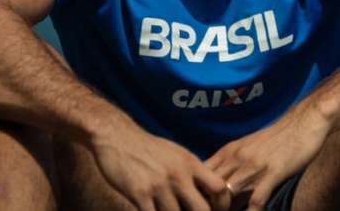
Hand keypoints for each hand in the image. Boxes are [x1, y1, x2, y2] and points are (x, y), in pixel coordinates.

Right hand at [91, 116, 231, 210]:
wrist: (117, 136)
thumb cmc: (148, 147)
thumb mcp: (176, 154)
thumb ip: (191, 171)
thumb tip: (205, 190)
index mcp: (191, 164)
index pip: (219, 187)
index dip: (222, 203)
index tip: (215, 209)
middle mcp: (179, 175)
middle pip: (202, 209)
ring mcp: (160, 186)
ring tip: (167, 209)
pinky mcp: (140, 194)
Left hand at [206, 101, 331, 210]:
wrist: (304, 119)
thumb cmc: (278, 136)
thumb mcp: (248, 145)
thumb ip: (233, 162)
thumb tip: (219, 182)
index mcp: (228, 152)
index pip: (199, 175)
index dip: (195, 193)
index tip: (198, 203)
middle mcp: (237, 158)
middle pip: (209, 187)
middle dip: (208, 204)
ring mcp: (254, 166)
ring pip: (226, 194)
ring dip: (225, 210)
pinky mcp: (273, 172)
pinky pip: (257, 200)